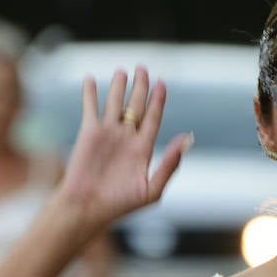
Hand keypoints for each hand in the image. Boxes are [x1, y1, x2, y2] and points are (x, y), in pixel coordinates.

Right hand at [59, 65, 190, 232]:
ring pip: (115, 103)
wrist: (89, 208)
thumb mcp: (152, 188)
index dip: (158, 100)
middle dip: (140, 87)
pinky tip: (90, 79)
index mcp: (143, 149)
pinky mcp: (88, 133)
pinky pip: (90, 108)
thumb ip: (170, 163)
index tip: (162, 83)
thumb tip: (188, 138)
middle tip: (143, 68)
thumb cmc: (121, 204)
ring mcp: (107, 134)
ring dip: (118, 86)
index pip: (153, 118)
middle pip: (136, 106)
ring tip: (122, 71)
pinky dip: (90, 93)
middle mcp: (126, 138)